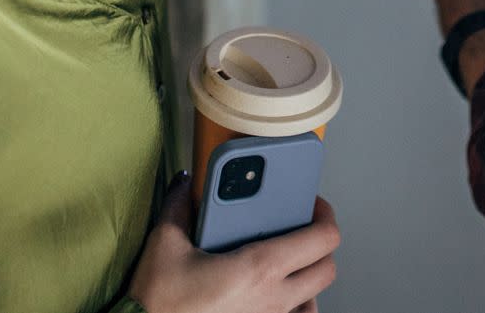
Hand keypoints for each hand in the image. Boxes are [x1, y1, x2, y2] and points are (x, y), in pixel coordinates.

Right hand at [128, 175, 339, 312]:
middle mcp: (272, 298)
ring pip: (315, 297)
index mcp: (259, 269)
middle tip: (303, 228)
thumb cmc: (157, 302)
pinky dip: (298, 305)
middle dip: (321, 244)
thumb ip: (178, 206)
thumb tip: (184, 183)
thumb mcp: (165, 244)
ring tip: (292, 260)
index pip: (322, 239)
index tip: (313, 204)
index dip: (326, 216)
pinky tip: (280, 292)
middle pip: (327, 268)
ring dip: (310, 276)